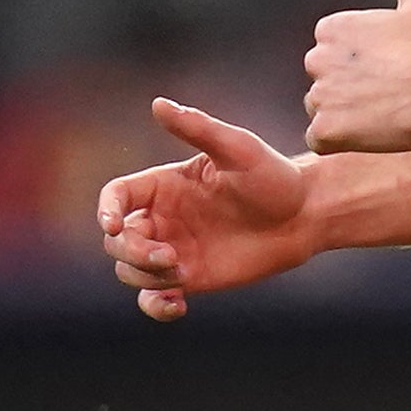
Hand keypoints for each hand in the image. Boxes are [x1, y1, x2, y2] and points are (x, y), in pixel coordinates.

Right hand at [96, 98, 315, 319]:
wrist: (304, 216)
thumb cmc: (273, 176)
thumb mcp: (238, 149)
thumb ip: (198, 129)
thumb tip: (158, 104)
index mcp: (164, 184)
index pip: (117, 196)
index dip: (107, 210)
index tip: (114, 225)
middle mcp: (163, 217)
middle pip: (117, 241)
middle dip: (131, 252)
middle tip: (168, 256)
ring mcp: (174, 250)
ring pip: (129, 271)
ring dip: (145, 276)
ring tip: (181, 270)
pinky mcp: (190, 278)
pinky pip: (154, 298)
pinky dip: (155, 306)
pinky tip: (178, 305)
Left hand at [303, 0, 410, 154]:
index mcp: (332, 28)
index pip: (331, 56)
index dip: (360, 70)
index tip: (389, 73)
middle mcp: (317, 58)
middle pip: (324, 84)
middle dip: (348, 94)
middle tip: (388, 97)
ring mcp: (320, 95)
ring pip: (322, 113)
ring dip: (345, 119)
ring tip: (383, 117)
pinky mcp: (326, 129)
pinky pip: (320, 141)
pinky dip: (340, 143)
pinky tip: (370, 135)